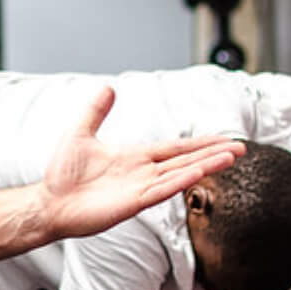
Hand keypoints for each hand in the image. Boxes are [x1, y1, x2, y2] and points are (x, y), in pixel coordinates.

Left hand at [39, 87, 244, 238]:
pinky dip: (180, 181)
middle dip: (213, 154)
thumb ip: (96, 112)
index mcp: (136, 157)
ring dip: (205, 166)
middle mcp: (144, 173)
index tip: (223, 139)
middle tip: (241, 148)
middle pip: (186, 160)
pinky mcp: (132, 203)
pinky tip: (198, 173)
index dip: (200, 143)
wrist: (49, 203)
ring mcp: (140, 188)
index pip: (176, 148)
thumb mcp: (80, 133)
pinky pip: (161, 191)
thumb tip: (108, 87)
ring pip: (180, 174)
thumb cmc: (63, 175)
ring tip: (230, 158)